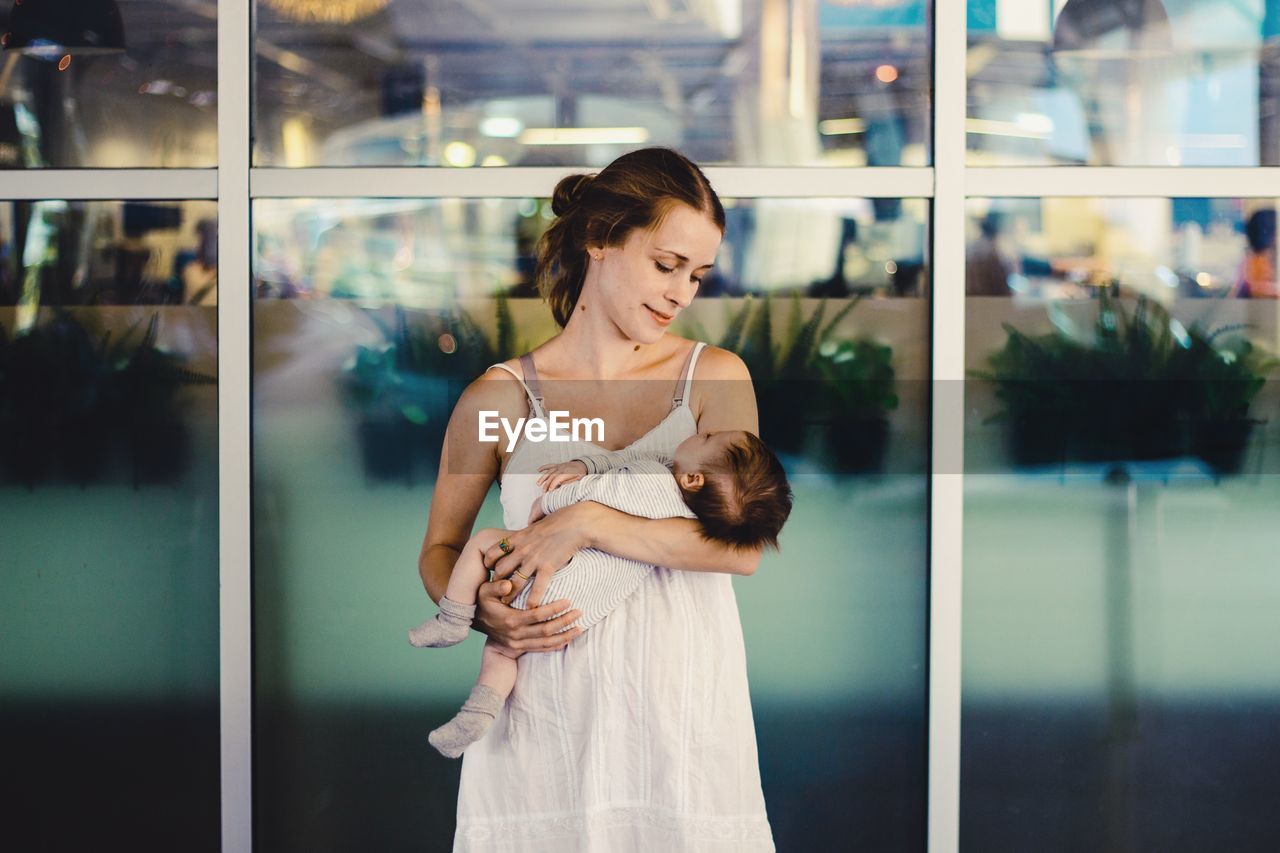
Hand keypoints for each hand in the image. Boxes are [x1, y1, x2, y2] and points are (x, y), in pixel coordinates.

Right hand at [473, 579, 582, 653]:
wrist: (475, 623)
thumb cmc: (484, 602)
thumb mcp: (484, 591)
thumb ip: (496, 586)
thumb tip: (508, 584)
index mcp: (510, 620)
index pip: (537, 616)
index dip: (554, 609)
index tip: (568, 601)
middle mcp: (516, 634)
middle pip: (546, 631)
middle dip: (565, 622)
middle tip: (579, 612)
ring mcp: (519, 644)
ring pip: (546, 643)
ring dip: (565, 636)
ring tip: (580, 627)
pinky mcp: (520, 649)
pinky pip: (542, 650)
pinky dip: (556, 646)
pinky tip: (568, 639)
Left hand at [484, 501, 598, 608]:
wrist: (575, 523)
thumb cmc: (560, 518)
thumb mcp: (540, 516)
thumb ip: (532, 518)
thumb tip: (531, 518)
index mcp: (518, 538)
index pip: (493, 552)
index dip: (488, 562)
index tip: (490, 568)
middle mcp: (522, 550)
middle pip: (501, 569)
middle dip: (497, 580)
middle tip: (496, 588)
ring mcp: (534, 559)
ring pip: (515, 582)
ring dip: (510, 594)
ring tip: (507, 603)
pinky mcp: (547, 567)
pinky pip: (537, 587)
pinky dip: (532, 599)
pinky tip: (530, 608)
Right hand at [536, 460, 587, 490]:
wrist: (583, 465)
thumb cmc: (581, 473)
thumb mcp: (579, 479)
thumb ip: (570, 482)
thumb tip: (561, 485)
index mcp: (566, 472)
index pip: (557, 479)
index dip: (553, 485)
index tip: (550, 490)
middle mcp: (561, 468)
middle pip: (551, 477)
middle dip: (546, 484)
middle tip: (544, 491)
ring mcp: (558, 466)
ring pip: (548, 472)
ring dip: (543, 478)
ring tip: (538, 484)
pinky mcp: (557, 465)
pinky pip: (549, 465)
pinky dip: (543, 467)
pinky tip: (538, 470)